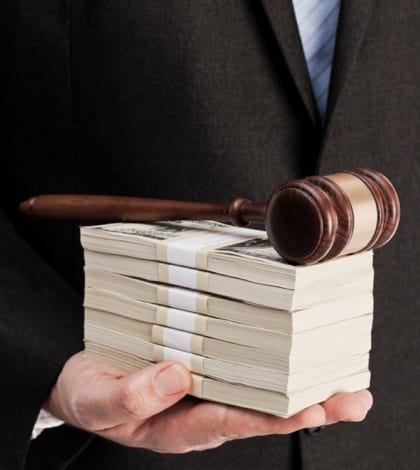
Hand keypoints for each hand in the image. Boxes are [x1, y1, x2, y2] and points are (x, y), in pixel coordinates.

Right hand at [45, 351, 372, 452]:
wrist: (89, 381)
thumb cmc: (95, 395)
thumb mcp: (100, 401)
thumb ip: (133, 396)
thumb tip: (178, 376)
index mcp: (180, 424)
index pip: (232, 421)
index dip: (270, 419)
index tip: (308, 411)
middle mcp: (203, 407)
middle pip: (260, 411)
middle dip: (308, 407)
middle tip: (350, 401)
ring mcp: (207, 387)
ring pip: (259, 390)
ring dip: (303, 387)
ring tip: (345, 386)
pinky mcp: (205, 366)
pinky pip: (245, 367)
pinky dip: (276, 363)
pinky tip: (301, 359)